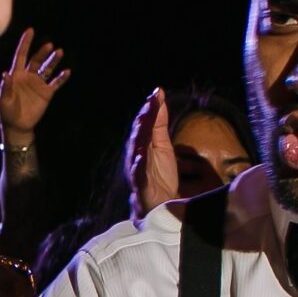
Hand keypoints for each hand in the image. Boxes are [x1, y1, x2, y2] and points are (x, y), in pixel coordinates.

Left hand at [0, 29, 70, 137]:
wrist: (17, 126)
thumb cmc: (6, 112)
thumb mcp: (3, 100)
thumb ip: (5, 87)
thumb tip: (5, 73)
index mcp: (16, 75)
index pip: (21, 55)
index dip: (25, 43)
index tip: (30, 31)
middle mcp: (28, 76)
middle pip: (36, 60)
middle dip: (42, 52)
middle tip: (49, 45)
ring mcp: (38, 84)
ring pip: (47, 69)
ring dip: (54, 61)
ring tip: (60, 52)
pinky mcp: (46, 93)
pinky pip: (56, 83)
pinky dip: (62, 77)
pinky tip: (67, 71)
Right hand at [127, 87, 180, 216]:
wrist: (160, 203)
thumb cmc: (159, 173)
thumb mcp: (163, 144)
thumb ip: (159, 122)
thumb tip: (159, 95)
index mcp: (140, 143)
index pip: (143, 123)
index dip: (149, 109)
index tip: (156, 94)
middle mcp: (135, 154)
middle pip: (138, 133)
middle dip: (144, 118)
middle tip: (150, 103)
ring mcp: (135, 169)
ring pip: (135, 150)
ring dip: (139, 136)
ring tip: (144, 122)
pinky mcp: (139, 184)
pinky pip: (137, 173)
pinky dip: (138, 164)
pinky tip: (141, 155)